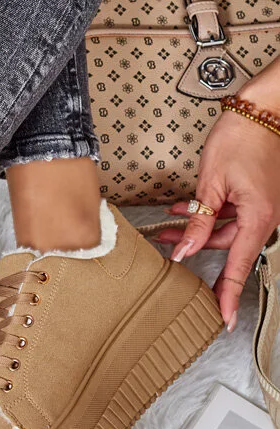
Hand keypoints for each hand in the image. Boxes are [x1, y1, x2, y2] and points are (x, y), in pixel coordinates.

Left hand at [156, 85, 279, 331]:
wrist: (261, 109)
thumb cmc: (242, 138)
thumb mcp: (212, 182)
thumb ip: (198, 220)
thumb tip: (186, 250)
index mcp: (257, 219)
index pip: (238, 268)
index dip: (227, 295)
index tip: (223, 319)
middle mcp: (262, 217)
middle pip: (225, 248)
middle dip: (193, 248)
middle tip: (166, 254)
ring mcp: (258, 207)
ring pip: (222, 230)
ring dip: (194, 228)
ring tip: (166, 225)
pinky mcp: (252, 196)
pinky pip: (227, 214)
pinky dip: (205, 213)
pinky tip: (182, 208)